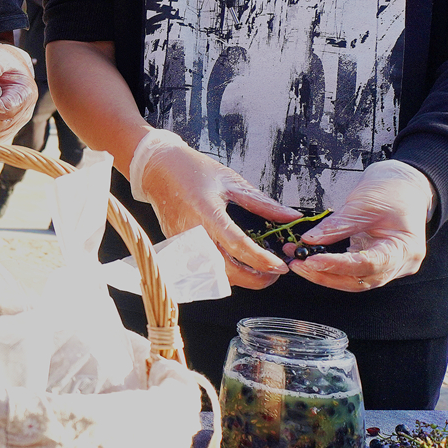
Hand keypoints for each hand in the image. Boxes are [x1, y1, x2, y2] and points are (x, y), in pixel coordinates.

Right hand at [127, 129, 295, 287]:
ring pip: (214, 275)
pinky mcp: (178, 248)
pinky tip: (237, 263)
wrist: (157, 169)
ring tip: (259, 267)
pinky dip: (224, 271)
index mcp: (207, 212)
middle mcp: (192, 232)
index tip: (280, 265)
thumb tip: (291, 216)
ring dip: (240, 278)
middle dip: (255, 279)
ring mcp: (182, 243)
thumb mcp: (231, 181)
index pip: (237, 245)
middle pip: (226, 271)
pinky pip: (203, 268)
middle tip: (275, 272)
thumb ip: (261, 203)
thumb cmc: (192, 170)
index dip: (261, 259)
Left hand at [289, 160, 433, 291]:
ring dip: (326, 274)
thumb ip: (338, 224)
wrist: (406, 186)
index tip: (312, 261)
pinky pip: (353, 272)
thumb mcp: (364, 203)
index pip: (368, 264)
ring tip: (299, 262)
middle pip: (360, 280)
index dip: (338, 265)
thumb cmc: (393, 191)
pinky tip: (312, 260)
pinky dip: (332, 268)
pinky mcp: (376, 263)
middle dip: (326, 275)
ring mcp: (389, 266)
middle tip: (298, 265)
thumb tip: (310, 240)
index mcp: (404, 248)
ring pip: (355, 281)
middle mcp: (401, 263)